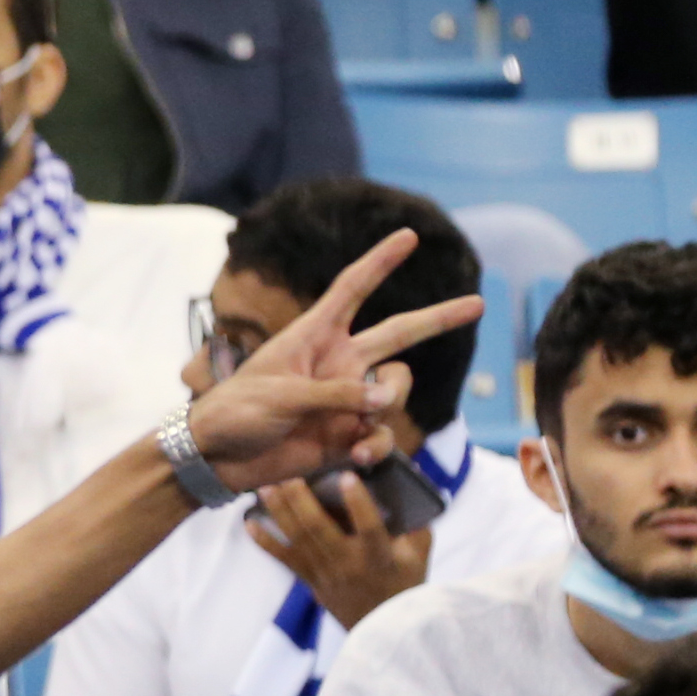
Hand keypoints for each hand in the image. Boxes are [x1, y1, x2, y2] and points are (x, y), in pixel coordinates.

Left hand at [182, 224, 482, 495]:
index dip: (380, 262)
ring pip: (396, 391)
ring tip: (354, 432)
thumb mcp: (279, 395)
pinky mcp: (349, 434)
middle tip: (479, 303)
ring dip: (386, 408)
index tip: (409, 235)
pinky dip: (375, 446)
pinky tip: (353, 457)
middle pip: (399, 332)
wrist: (218, 460)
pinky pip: (383, 434)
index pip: (352, 289)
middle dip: (439, 319)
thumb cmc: (235, 413)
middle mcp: (338, 362)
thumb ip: (334, 395)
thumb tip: (384, 403)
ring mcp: (347, 398)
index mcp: (313, 336)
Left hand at [249, 463, 434, 630]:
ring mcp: (326, 573)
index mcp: (380, 556)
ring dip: (279, 513)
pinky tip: (248, 523)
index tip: (347, 476)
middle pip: (320, 530)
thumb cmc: (404, 584)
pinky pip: (284, 560)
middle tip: (288, 475)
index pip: (370, 527)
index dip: (359, 503)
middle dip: (301, 501)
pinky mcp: (310, 581)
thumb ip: (417, 523)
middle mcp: (349, 564)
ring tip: (264, 489)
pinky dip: (264, 541)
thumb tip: (415, 483)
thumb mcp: (419, 556)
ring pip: (298, 540)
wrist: (384, 630)